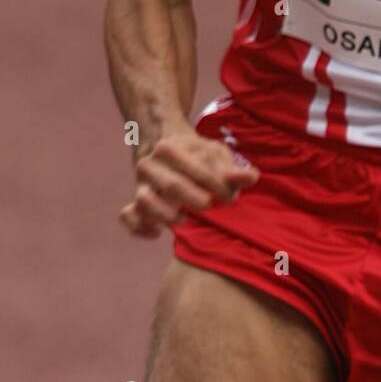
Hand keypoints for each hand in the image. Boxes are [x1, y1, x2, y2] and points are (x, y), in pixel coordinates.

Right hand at [119, 127, 259, 238]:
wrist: (166, 151)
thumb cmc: (197, 156)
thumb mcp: (215, 155)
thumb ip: (233, 169)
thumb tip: (252, 177)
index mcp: (169, 147)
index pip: (195, 168)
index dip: (216, 184)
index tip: (229, 194)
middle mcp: (149, 164)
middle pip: (171, 186)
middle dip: (195, 199)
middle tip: (209, 205)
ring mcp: (139, 185)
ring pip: (144, 202)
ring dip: (166, 215)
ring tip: (184, 219)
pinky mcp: (134, 203)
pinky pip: (128, 217)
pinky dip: (140, 228)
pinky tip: (158, 233)